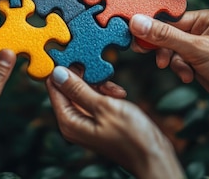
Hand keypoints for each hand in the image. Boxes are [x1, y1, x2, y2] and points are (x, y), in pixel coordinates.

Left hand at [46, 67, 183, 178]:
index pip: (53, 87)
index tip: (75, 53)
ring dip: (99, 84)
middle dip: (84, 76)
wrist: (154, 155)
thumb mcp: (104, 107)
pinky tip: (119, 94)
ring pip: (84, 90)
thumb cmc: (132, 137)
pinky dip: (106, 93)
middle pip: (68, 87)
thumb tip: (57, 73)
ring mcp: (86, 120)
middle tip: (98, 69)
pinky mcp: (99, 118)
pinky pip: (95, 98)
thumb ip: (79, 89)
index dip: (62, 69)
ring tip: (114, 89)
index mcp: (68, 121)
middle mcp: (73, 121)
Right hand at [129, 10, 208, 125]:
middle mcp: (202, 29)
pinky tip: (189, 77)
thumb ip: (166, 36)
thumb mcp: (197, 49)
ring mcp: (201, 46)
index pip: (170, 18)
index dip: (151, 26)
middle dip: (161, 47)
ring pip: (172, 50)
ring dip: (173, 62)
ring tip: (183, 71)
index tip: (134, 34)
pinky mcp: (200, 62)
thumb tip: (137, 22)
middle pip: (168, 34)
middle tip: (143, 52)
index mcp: (206, 17)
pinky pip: (180, 61)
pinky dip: (181, 69)